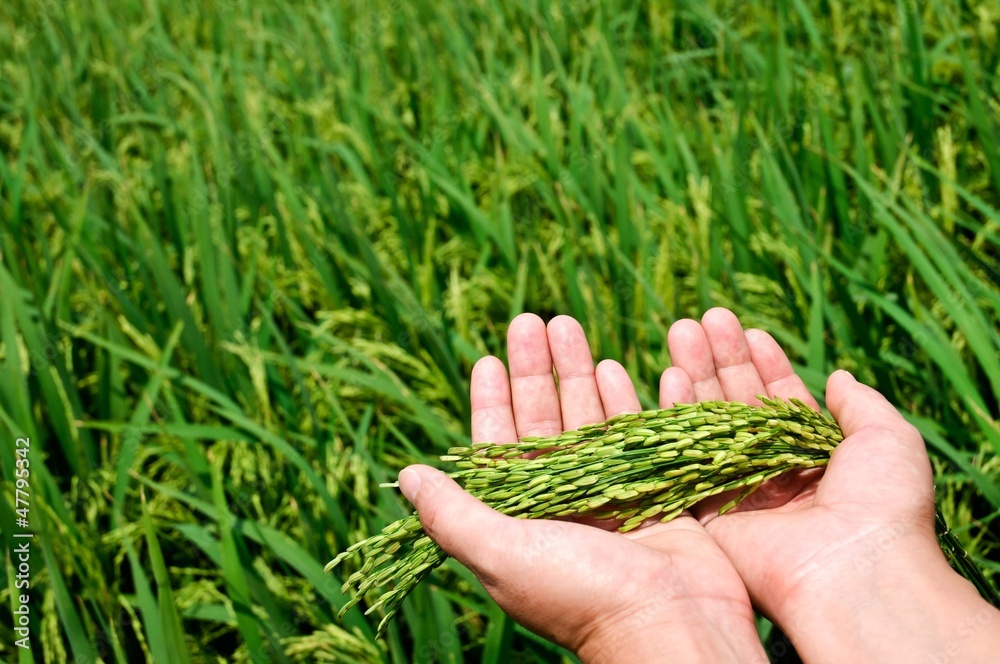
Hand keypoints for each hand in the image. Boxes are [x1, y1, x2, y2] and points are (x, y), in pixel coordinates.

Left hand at [399, 314, 765, 661]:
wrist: (669, 627)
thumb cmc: (578, 594)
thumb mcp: (501, 553)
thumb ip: (451, 514)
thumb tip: (404, 476)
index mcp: (523, 518)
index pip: (499, 449)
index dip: (492, 403)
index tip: (487, 359)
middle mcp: (564, 503)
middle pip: (545, 421)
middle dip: (535, 370)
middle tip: (531, 319)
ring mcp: (611, 495)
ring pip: (590, 419)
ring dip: (577, 372)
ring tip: (568, 325)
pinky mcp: (656, 490)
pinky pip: (637, 433)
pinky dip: (626, 399)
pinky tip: (615, 365)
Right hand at [664, 307, 999, 661]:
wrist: (853, 568)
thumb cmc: (882, 503)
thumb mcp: (888, 438)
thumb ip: (861, 405)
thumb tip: (839, 376)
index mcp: (814, 458)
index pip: (781, 402)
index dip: (765, 365)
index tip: (750, 330)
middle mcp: (772, 471)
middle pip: (737, 405)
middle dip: (721, 359)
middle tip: (704, 319)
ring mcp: (737, 489)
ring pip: (707, 422)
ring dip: (694, 373)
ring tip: (682, 328)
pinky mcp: (706, 511)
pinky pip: (684, 456)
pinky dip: (675, 414)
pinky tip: (670, 373)